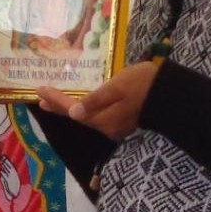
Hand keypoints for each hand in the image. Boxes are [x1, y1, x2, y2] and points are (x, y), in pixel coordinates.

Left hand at [36, 63, 158, 141]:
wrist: (171, 93)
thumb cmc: (144, 84)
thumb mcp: (118, 87)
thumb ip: (96, 101)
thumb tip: (74, 113)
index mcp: (103, 119)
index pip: (73, 110)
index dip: (56, 101)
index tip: (40, 91)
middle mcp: (107, 127)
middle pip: (78, 117)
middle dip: (59, 107)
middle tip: (42, 100)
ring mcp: (115, 126)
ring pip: (87, 118)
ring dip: (70, 109)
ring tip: (54, 102)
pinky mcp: (122, 121)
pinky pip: (97, 116)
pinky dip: (84, 110)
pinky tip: (80, 105)